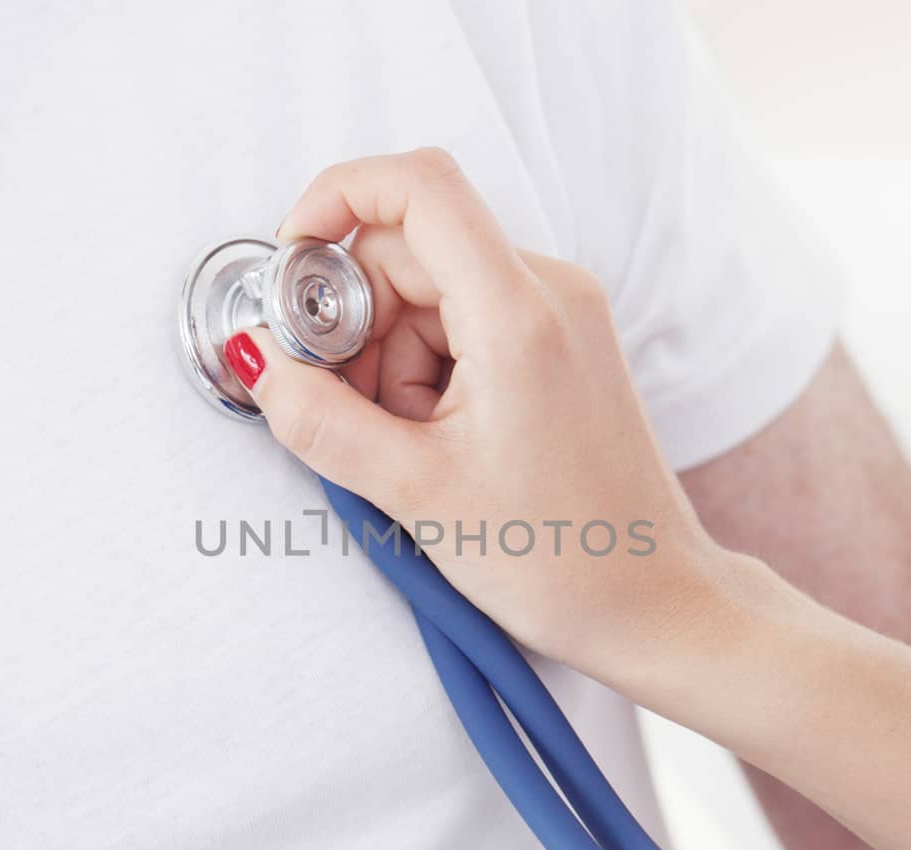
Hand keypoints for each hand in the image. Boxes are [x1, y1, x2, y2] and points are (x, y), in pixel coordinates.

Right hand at [227, 148, 738, 694]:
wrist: (653, 601)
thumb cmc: (562, 558)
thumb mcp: (415, 492)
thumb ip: (320, 420)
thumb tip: (257, 362)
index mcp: (519, 314)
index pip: (418, 187)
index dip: (336, 198)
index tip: (291, 259)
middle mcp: (552, 291)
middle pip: (412, 250)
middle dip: (357, 322)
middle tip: (352, 411)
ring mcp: (563, 313)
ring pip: (433, 292)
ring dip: (393, 358)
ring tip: (413, 447)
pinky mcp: (563, 342)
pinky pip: (467, 320)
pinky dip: (430, 369)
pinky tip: (439, 439)